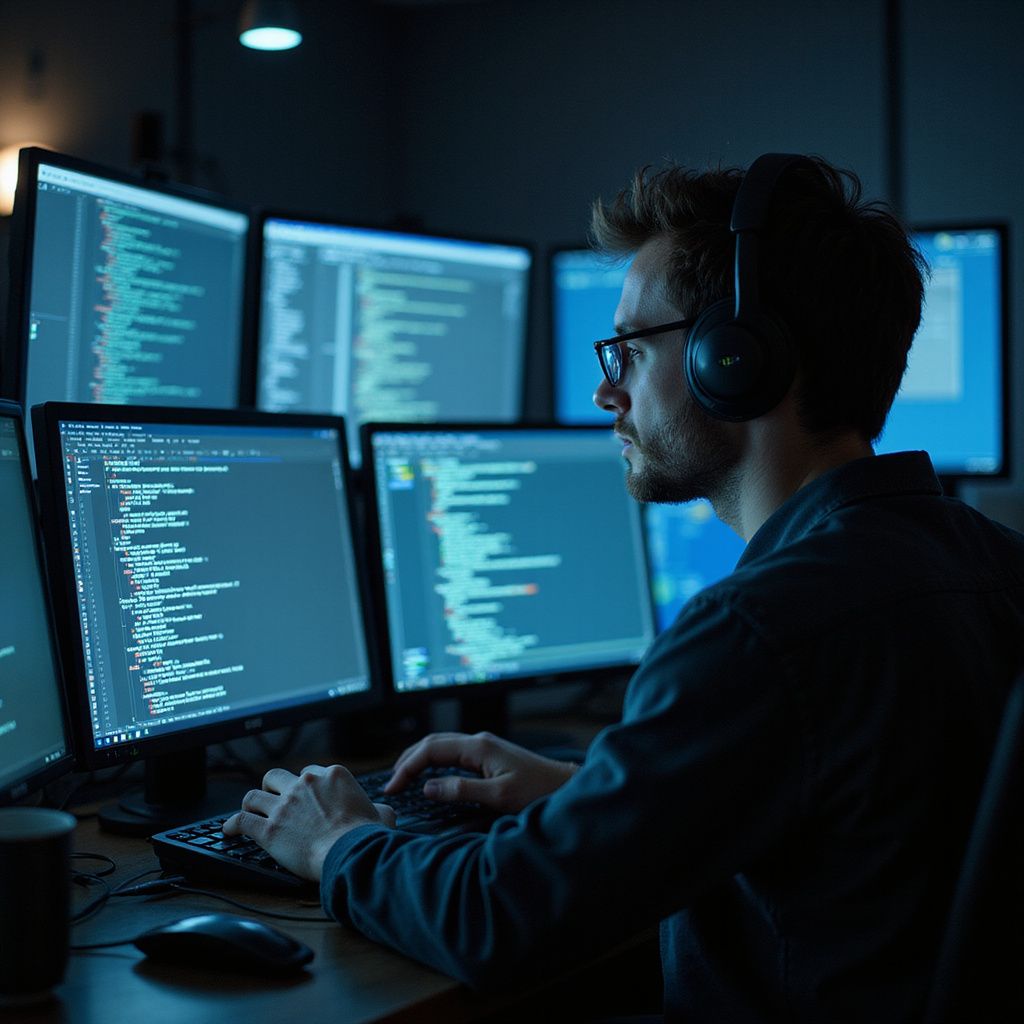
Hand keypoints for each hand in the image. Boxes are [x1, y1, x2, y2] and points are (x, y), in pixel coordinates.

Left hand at [223, 764, 395, 880]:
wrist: (349, 851)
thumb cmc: (366, 835)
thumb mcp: (382, 813)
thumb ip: (379, 807)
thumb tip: (382, 811)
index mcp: (331, 775)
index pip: (309, 771)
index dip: (304, 785)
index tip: (302, 796)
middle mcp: (305, 784)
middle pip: (277, 776)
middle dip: (273, 787)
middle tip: (274, 799)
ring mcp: (284, 805)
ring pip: (254, 795)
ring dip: (251, 803)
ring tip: (249, 811)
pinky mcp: (268, 828)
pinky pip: (241, 820)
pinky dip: (232, 824)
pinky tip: (229, 830)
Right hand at [384, 731, 578, 814]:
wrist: (565, 786)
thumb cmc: (537, 792)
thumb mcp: (498, 797)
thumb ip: (461, 791)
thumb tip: (428, 788)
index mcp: (478, 747)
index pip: (431, 750)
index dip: (408, 767)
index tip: (393, 788)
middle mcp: (479, 741)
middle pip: (432, 742)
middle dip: (408, 761)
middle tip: (391, 785)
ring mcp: (484, 746)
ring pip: (442, 745)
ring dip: (419, 759)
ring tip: (403, 779)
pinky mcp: (489, 754)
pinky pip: (453, 752)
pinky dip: (434, 761)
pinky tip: (430, 774)